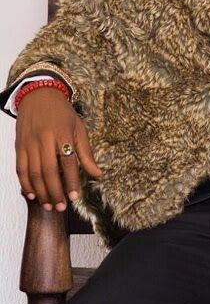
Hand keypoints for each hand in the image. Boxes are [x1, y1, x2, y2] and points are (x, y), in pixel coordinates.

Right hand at [15, 87, 102, 211]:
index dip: (72, 181)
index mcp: (63, 133)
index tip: (75, 196)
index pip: (68, 161)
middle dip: (55, 192)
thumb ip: (86, 152)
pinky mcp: (19, 146)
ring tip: (49, 205)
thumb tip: (97, 174)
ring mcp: (30, 142)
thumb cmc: (62, 113)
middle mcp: (45, 138)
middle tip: (62, 207)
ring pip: (34, 173)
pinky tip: (33, 195)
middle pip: (49, 170)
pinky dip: (25, 184)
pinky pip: (20, 168)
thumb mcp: (79, 128)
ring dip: (41, 192)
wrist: (39, 95)